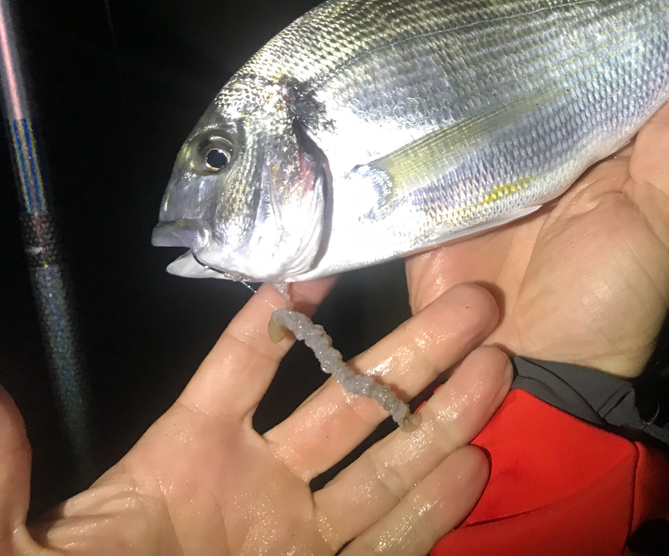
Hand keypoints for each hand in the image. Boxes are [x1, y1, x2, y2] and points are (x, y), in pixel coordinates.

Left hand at [2, 282, 509, 554]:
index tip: (324, 265)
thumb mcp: (22, 548)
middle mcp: (256, 488)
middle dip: (412, 353)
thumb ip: (10, 478)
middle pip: (345, 404)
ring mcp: (297, 541)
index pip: (243, 367)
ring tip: (497, 366)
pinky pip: (386, 548)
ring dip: (441, 418)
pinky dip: (430, 511)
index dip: (281, 316)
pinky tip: (473, 464)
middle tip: (473, 306)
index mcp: (186, 457)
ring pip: (383, 469)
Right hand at [364, 0, 668, 378]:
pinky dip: (398, 54)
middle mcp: (560, 130)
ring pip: (485, 54)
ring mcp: (496, 145)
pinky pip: (419, 100)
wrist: (527, 368)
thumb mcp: (656, 220)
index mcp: (619, 137)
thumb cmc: (607, 297)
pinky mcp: (441, 171)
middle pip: (558, 34)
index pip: (638, 46)